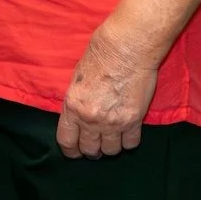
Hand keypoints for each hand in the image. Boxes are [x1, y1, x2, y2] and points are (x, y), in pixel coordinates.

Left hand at [57, 23, 160, 158]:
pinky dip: (129, 140)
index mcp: (73, 107)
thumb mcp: (77, 80)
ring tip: (113, 136)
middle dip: (92, 149)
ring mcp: (113, 122)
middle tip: (97, 143)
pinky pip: (131, 143)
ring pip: (111, 150)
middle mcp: (91, 119)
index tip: (75, 151)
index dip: (71, 150)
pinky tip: (128, 131)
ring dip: (111, 146)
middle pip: (90, 150)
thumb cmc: (100, 55)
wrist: (127, 47)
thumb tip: (78, 118)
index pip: (67, 142)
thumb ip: (77, 103)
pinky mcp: (133, 120)